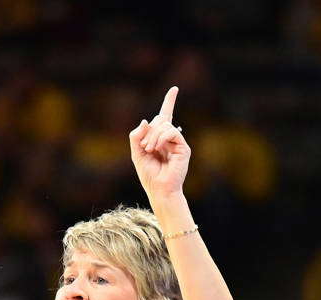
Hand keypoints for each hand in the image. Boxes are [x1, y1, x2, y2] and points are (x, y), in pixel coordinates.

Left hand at [129, 86, 190, 201]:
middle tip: (145, 147)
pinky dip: (162, 137)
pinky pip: (172, 132)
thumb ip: (136, 136)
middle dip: (149, 132)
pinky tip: (157, 148)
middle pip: (159, 120)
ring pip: (164, 125)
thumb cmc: (149, 175)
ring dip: (153, 136)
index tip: (174, 89)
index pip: (165, 116)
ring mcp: (178, 142)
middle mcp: (170, 139)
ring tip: (149, 150)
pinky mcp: (184, 148)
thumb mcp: (136, 153)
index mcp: (160, 139)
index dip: (169, 102)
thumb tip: (147, 120)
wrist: (159, 190)